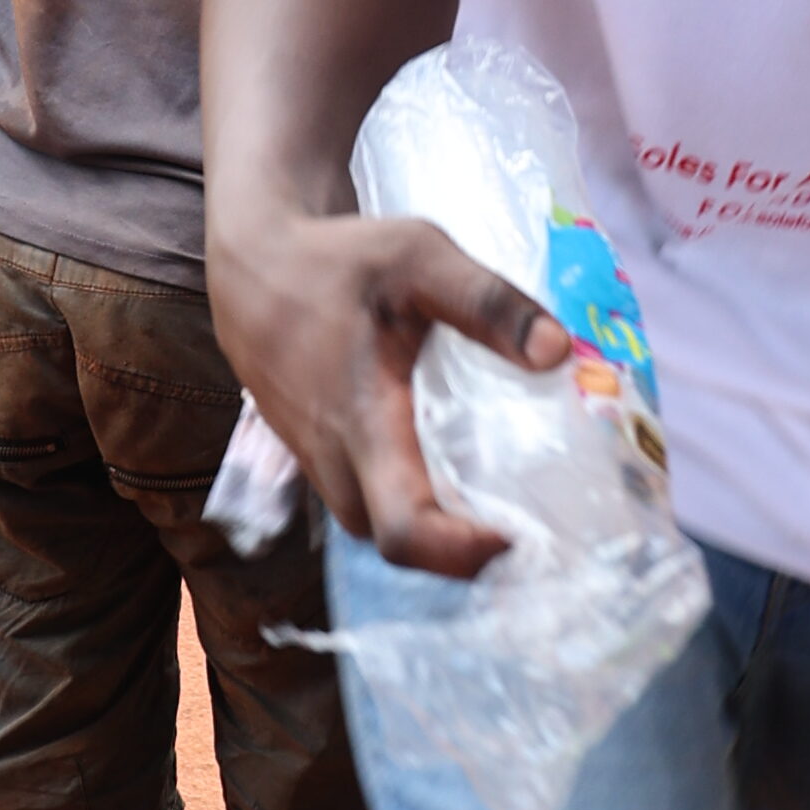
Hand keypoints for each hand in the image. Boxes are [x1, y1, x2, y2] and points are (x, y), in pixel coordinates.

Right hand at [209, 206, 568, 582]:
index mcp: (362, 424)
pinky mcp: (312, 452)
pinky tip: (445, 456)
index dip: (462, 553)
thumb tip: (558, 352)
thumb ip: (488, 303)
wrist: (251, 264)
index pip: (405, 531)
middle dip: (458, 544)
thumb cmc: (335, 261)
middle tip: (524, 510)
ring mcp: (316, 461)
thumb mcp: (420, 256)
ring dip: (431, 520)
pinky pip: (363, 495)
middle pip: (397, 540)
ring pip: (377, 520)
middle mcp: (334, 459)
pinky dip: (405, 492)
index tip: (516, 533)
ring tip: (491, 488)